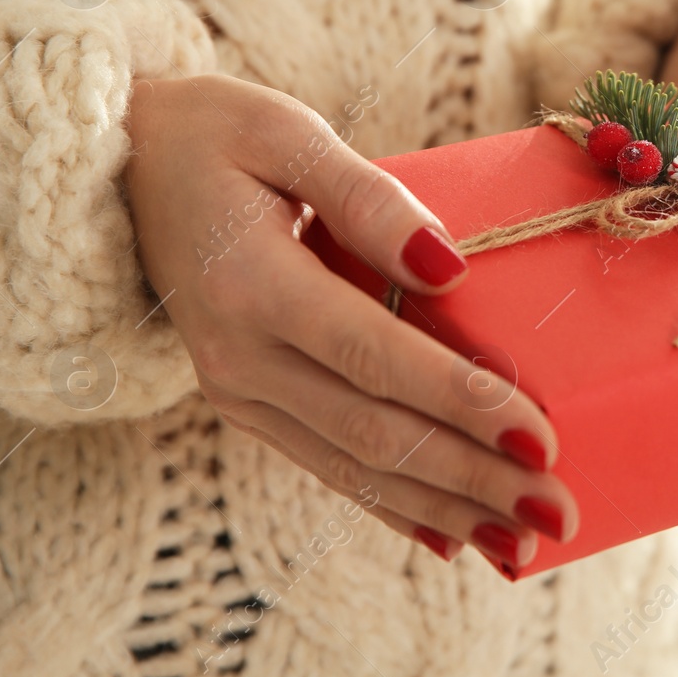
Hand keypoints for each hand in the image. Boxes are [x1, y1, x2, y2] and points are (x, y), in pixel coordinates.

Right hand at [124, 74, 577, 573]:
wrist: (118, 168)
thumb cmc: (214, 135)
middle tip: (559, 511)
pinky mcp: (246, 403)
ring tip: (524, 544)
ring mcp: (236, 390)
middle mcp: (237, 356)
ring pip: (355, 465)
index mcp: (250, 284)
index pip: (375, 357)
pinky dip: (393, 505)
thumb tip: (448, 267)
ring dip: (445, 507)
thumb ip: (369, 200)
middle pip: (374, 432)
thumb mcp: (287, 132)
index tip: (540, 436)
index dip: (461, 400)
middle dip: (473, 477)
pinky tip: (454, 537)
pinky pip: (328, 465)